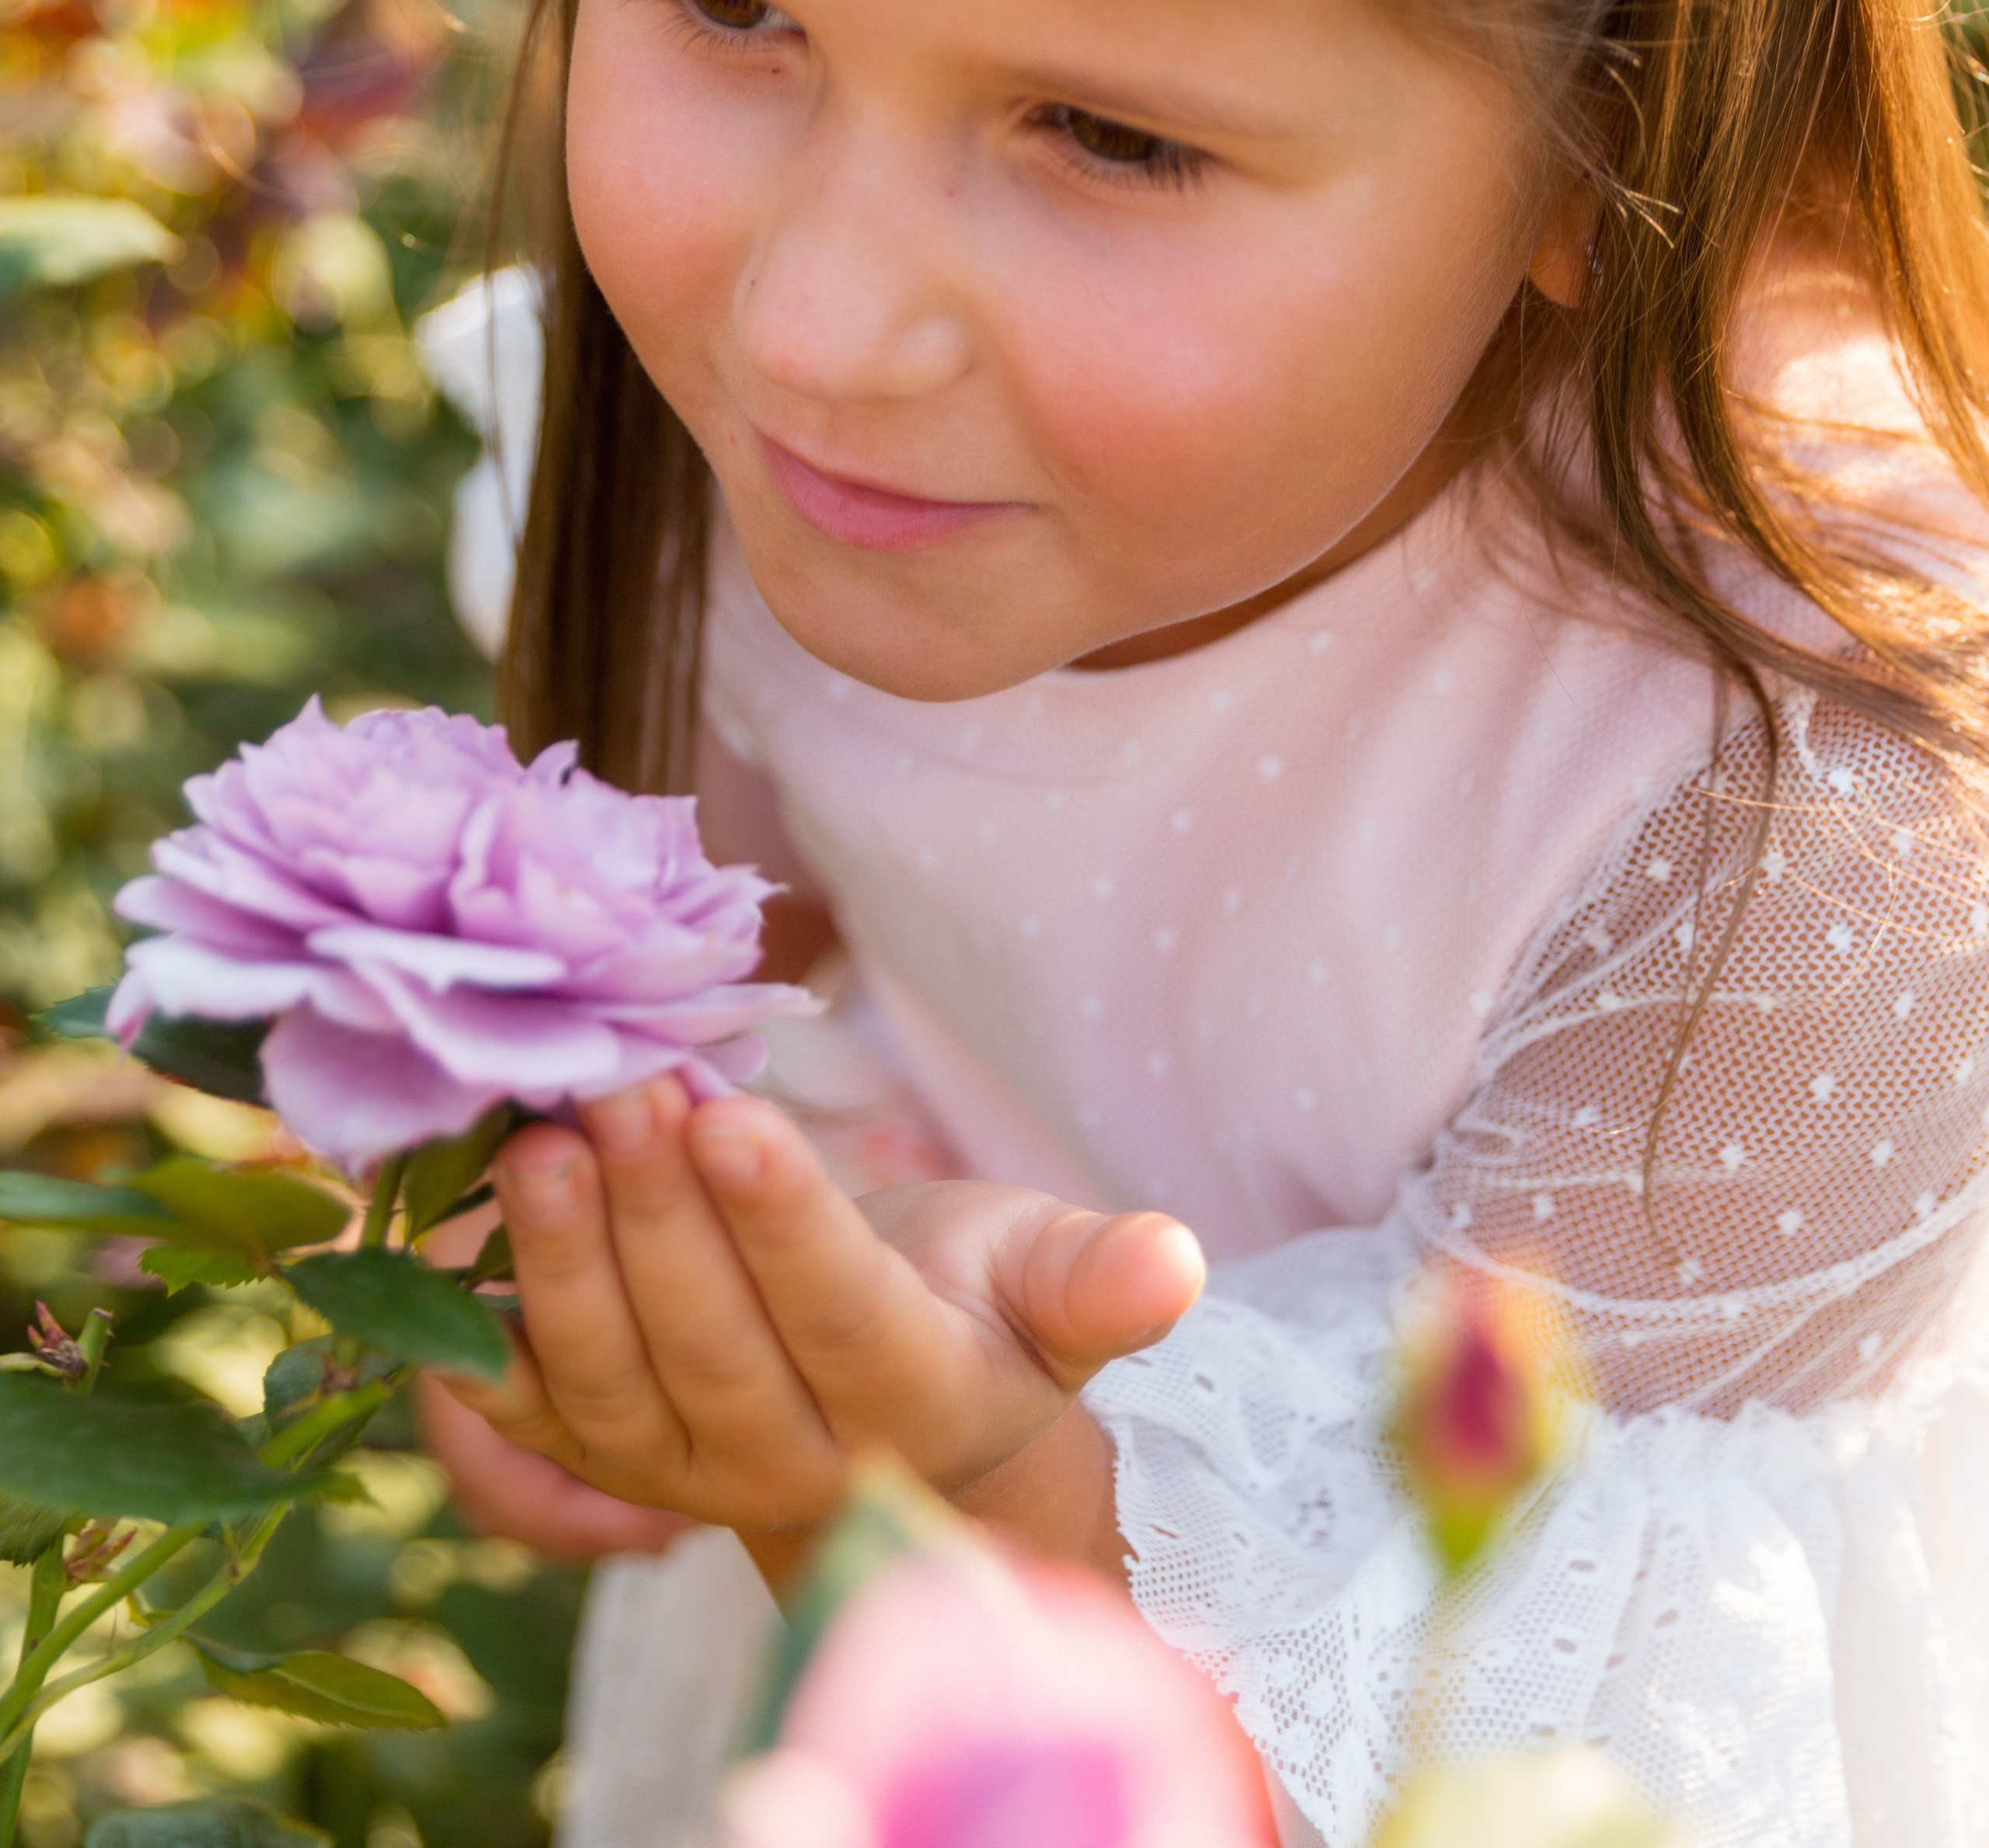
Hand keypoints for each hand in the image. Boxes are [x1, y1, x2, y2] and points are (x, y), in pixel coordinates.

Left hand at [439, 1075, 1203, 1566]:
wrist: (881, 1415)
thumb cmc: (967, 1301)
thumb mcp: (1040, 1276)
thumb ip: (1096, 1273)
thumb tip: (1178, 1262)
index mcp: (913, 1398)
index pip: (843, 1319)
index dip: (786, 1229)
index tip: (738, 1120)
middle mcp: (786, 1459)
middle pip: (711, 1348)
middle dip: (659, 1217)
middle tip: (619, 1086)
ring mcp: (676, 1474)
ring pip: (607, 1383)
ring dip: (563, 1260)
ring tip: (540, 1133)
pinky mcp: (589, 1461)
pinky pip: (518, 1417)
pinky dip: (473, 1335)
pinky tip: (442, 1229)